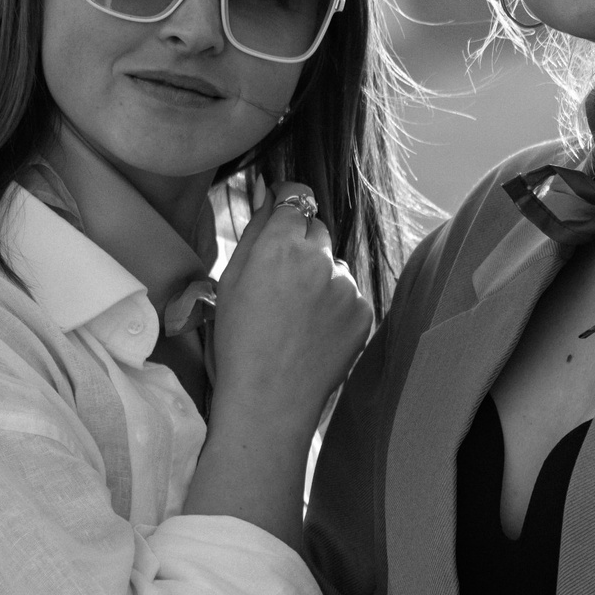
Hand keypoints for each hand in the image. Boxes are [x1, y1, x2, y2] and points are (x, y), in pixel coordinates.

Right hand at [213, 189, 372, 432]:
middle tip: (281, 284)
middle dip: (302, 246)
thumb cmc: (238, 342)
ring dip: (320, 279)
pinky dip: (335, 307)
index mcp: (281, 245)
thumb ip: (255, 231)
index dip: (287, 208)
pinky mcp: (363, 312)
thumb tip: (271, 193)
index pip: (297, 198)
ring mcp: (346, 286)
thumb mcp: (230, 281)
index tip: (282, 222)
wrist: (270, 400)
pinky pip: (349, 295)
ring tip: (296, 318)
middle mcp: (319, 258)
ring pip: (334, 266)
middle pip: (317, 230)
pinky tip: (314, 333)